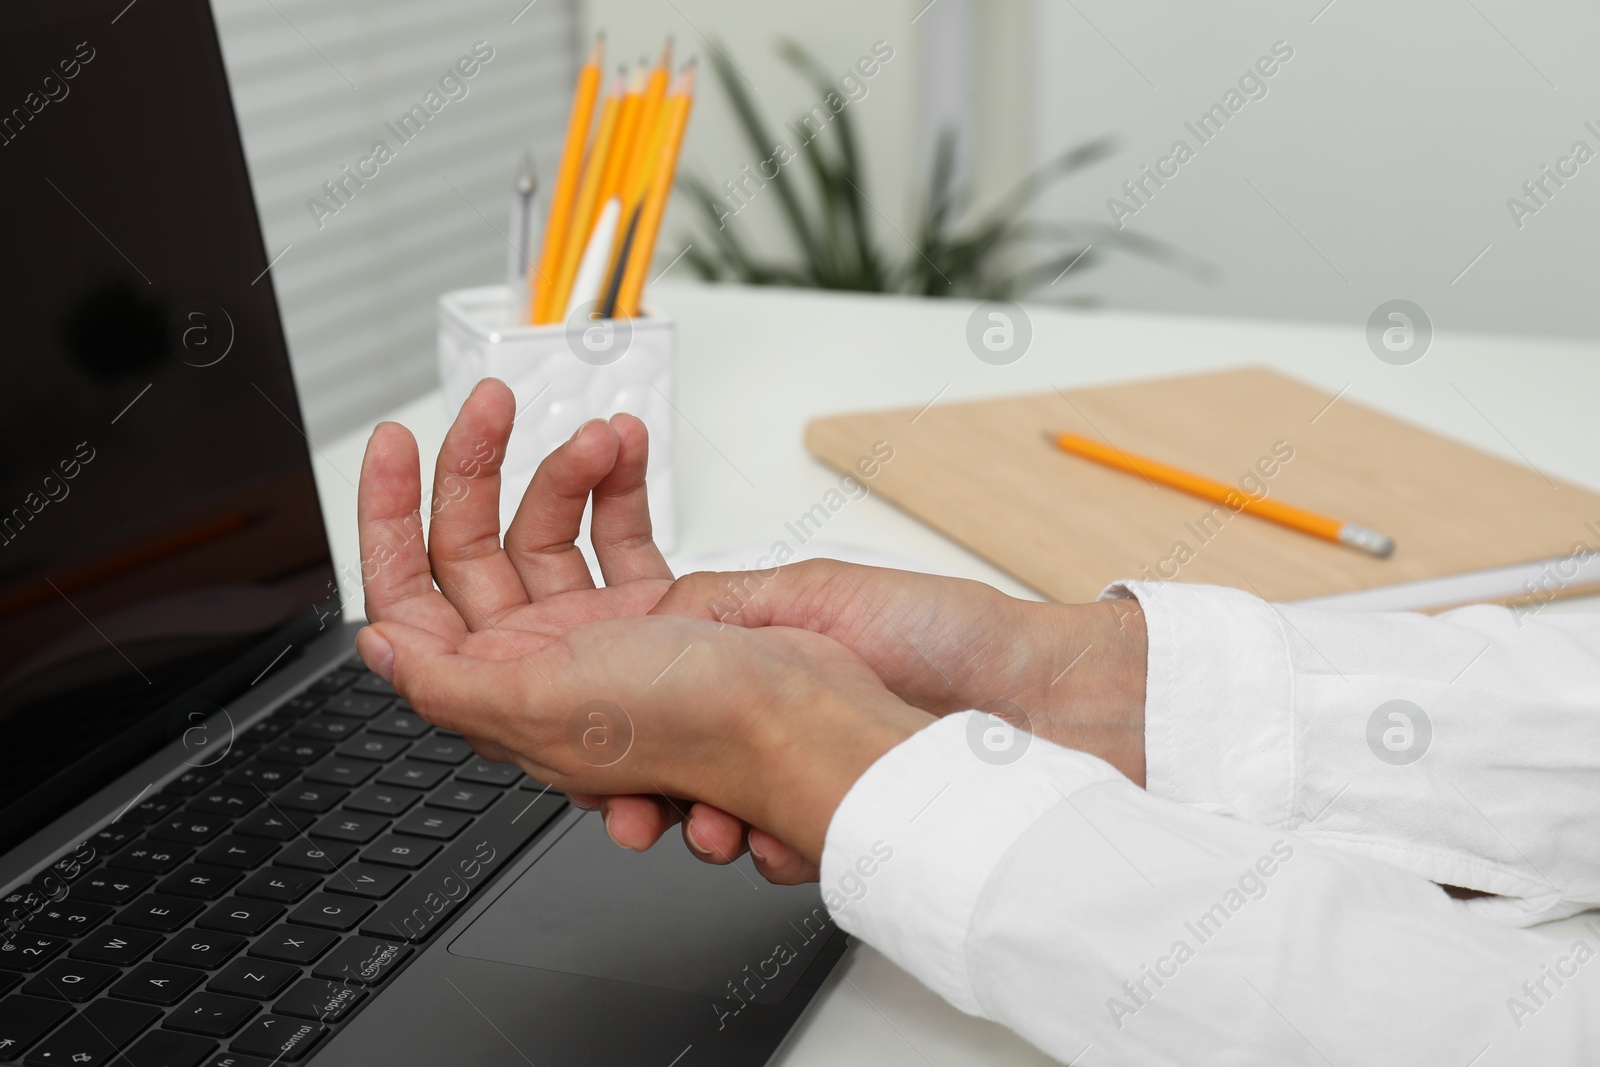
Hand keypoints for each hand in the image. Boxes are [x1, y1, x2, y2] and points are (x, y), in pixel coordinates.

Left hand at [358, 378, 827, 859]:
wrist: (811, 716)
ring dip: (566, 471)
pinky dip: (619, 485)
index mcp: (501, 695)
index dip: (388, 523)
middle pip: (473, 552)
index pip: (410, 602)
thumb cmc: (693, 724)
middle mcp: (542, 666)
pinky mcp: (659, 610)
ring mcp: (599, 635)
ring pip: (548, 532)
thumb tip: (377, 646)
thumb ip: (445, 683)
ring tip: (600, 436)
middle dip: (476, 469)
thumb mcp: (541, 707)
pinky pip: (618, 533)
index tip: (396, 450)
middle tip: (492, 405)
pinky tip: (628, 448)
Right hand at [605, 560, 1147, 878]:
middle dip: (656, 794)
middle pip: (680, 767)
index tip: (604, 757)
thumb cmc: (945, 631)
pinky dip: (774, 851)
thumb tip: (649, 620)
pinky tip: (781, 841)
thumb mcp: (821, 589)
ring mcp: (805, 772)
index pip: (664, 697)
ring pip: (722, 816)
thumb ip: (727, 600)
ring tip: (724, 827)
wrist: (1037, 701)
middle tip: (645, 812)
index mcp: (760, 651)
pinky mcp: (839, 820)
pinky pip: (781, 848)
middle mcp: (775, 717)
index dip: (628, 728)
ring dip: (711, 829)